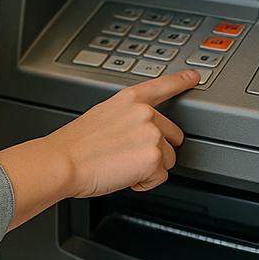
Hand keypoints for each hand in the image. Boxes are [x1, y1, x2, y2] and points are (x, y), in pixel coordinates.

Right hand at [46, 68, 198, 197]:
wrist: (64, 161)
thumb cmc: (77, 145)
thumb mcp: (104, 115)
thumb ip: (128, 117)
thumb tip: (141, 133)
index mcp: (130, 99)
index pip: (163, 85)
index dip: (182, 81)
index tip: (194, 76)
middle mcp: (145, 113)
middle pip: (172, 136)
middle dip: (156, 149)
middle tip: (128, 154)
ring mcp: (152, 134)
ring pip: (169, 159)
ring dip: (150, 168)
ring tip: (123, 164)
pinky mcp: (154, 158)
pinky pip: (161, 178)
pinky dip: (145, 183)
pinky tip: (125, 175)